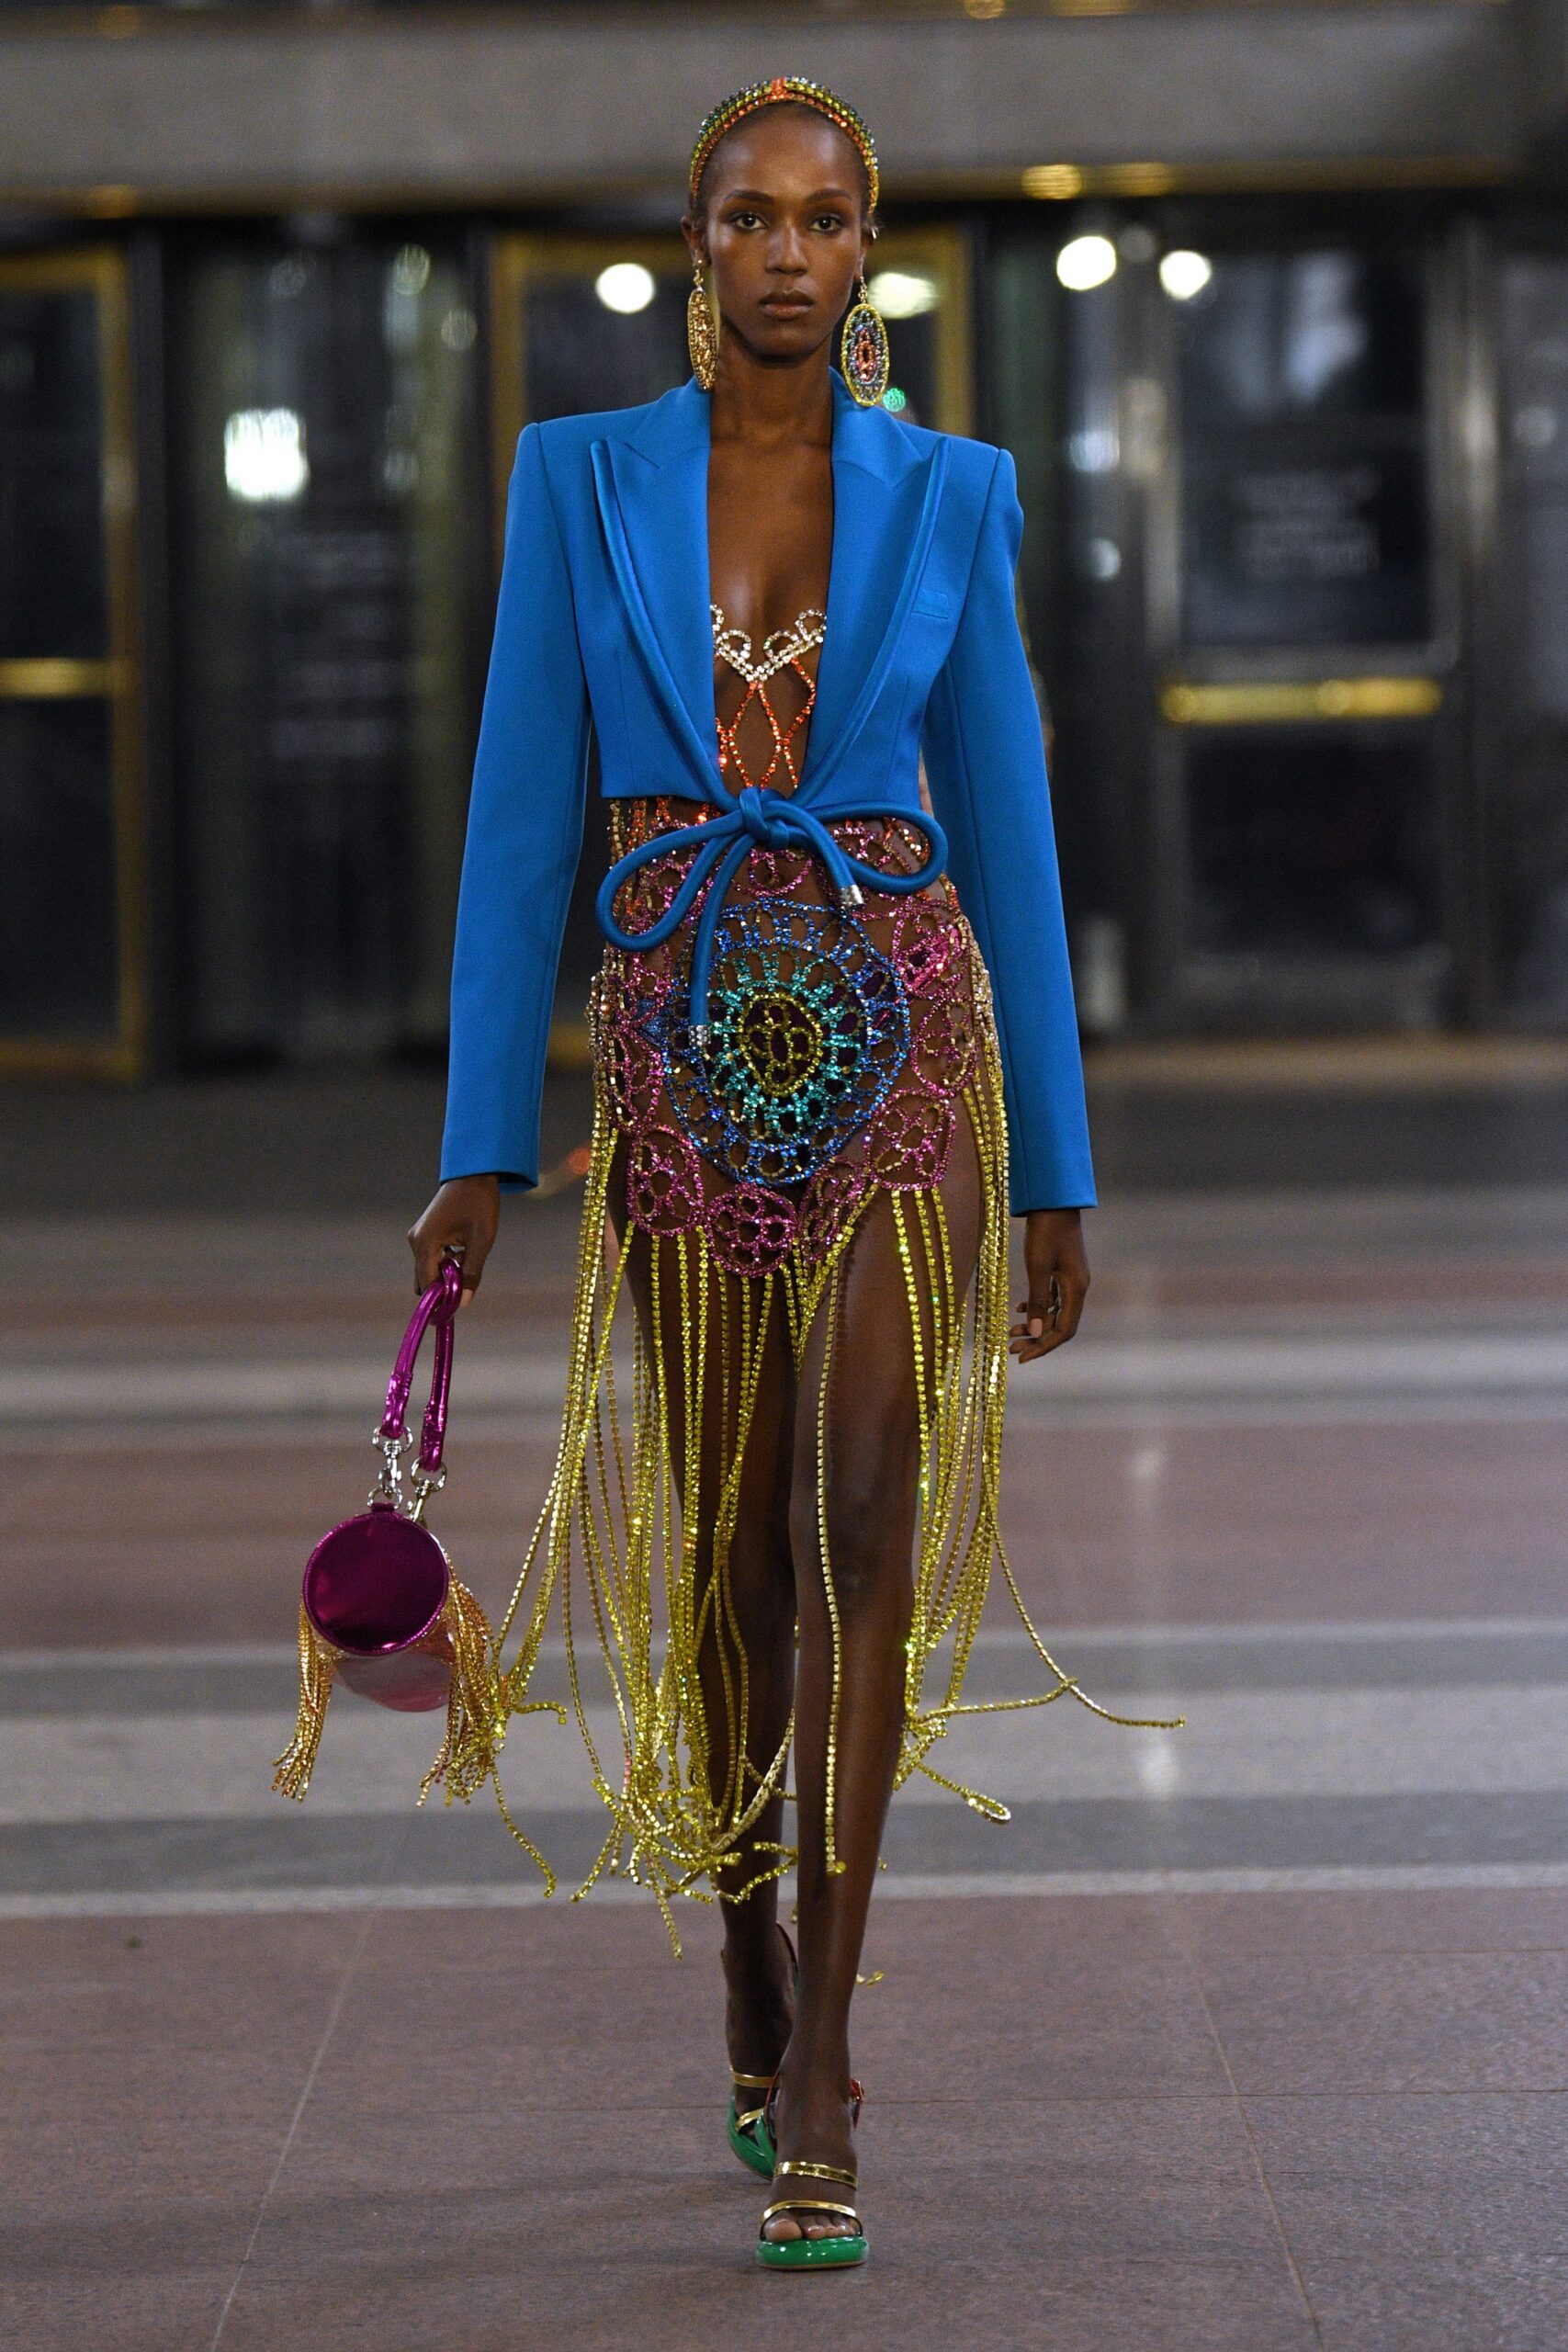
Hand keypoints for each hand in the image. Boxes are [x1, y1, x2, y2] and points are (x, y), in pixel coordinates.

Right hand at [408, 1175, 499, 1307]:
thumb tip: (463, 1302)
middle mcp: (415, 1242)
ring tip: (467, 1262)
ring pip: (427, 1271)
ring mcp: (417, 1237)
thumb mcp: (481, 1240)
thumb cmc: (479, 1204)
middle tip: (466, 1284)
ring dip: (445, 1275)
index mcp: (425, 1243)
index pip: (427, 1285)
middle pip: (424, 1281)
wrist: (473, 1174)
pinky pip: (430, 1259)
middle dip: (442, 1289)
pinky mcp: (424, 1234)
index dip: (439, 1302)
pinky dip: (444, 1264)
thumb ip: (472, 1272)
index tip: (455, 1311)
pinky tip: (463, 1253)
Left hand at [1009, 1208, 1088, 1362]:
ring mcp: (1072, 1279)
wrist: (1054, 1201)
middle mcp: (1078, 1287)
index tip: (1022, 1358)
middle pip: (1060, 1324)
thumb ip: (1038, 1301)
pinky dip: (1038, 1307)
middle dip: (1037, 1339)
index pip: (1064, 1331)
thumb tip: (1036, 1334)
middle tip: (1011, 1348)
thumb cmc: (1045, 1231)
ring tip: (1011, 1332)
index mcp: (1076, 1289)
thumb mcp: (1037, 1267)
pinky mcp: (1063, 1270)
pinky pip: (1053, 1298)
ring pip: (1055, 1312)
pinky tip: (1020, 1309)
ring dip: (1036, 1324)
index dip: (1044, 1347)